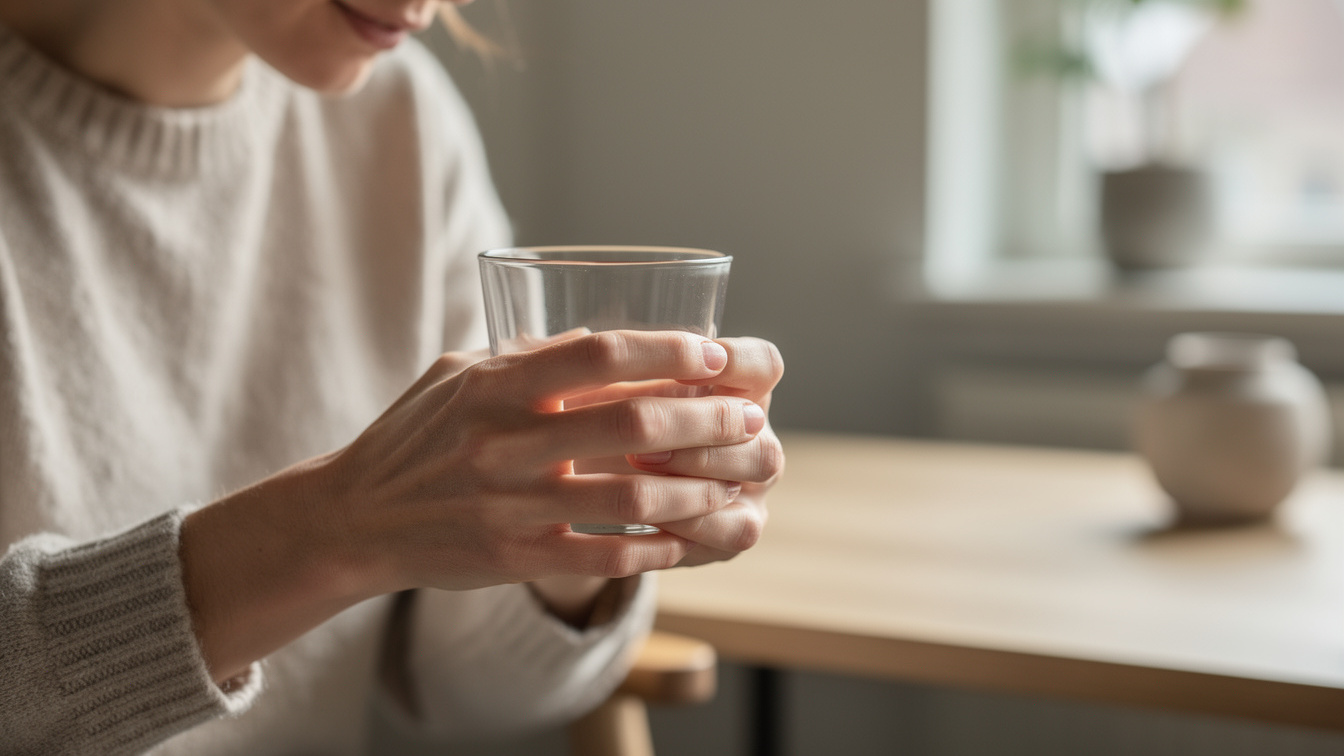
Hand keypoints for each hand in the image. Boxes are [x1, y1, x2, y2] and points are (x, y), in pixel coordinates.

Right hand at [320, 330, 765, 592]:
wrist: (353, 520)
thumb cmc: (413, 438)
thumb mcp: (457, 375)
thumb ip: (525, 358)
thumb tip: (603, 338)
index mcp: (494, 385)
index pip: (598, 355)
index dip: (666, 351)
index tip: (712, 354)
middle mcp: (505, 443)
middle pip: (633, 425)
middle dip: (706, 420)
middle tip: (747, 417)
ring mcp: (512, 505)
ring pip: (633, 497)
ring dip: (698, 489)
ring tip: (734, 480)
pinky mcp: (515, 558)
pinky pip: (607, 555)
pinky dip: (658, 548)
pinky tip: (688, 537)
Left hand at [561, 337, 784, 567]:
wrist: (600, 501)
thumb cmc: (603, 432)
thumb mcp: (603, 395)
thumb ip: (602, 371)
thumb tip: (577, 339)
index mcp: (732, 388)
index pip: (761, 363)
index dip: (736, 359)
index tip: (696, 361)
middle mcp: (755, 433)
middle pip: (757, 417)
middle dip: (704, 421)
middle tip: (641, 433)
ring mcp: (754, 482)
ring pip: (760, 464)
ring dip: (697, 463)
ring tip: (636, 464)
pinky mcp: (738, 528)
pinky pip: (735, 526)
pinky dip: (693, 518)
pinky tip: (645, 513)